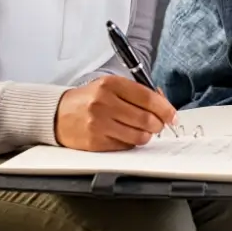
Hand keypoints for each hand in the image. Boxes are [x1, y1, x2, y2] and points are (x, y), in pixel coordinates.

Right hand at [55, 75, 177, 150]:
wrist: (58, 114)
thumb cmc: (90, 99)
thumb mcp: (112, 86)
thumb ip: (137, 92)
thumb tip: (164, 104)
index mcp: (111, 84)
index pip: (148, 97)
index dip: (165, 108)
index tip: (173, 115)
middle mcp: (104, 103)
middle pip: (145, 118)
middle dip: (159, 124)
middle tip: (160, 125)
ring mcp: (98, 124)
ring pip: (138, 135)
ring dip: (147, 135)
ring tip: (144, 130)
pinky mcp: (95, 142)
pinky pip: (125, 146)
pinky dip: (132, 142)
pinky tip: (127, 135)